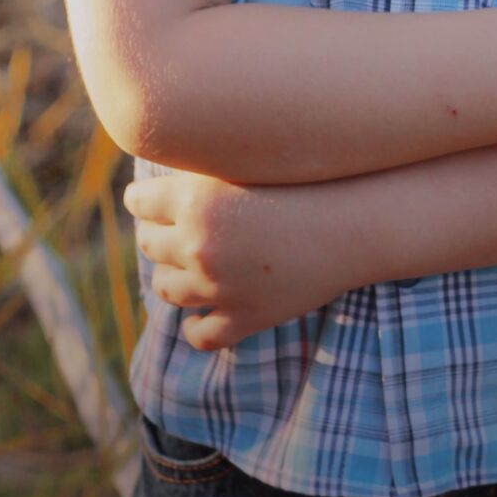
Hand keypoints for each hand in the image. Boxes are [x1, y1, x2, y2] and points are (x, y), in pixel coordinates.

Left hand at [123, 169, 363, 351]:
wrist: (356, 222)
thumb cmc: (308, 181)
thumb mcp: (248, 163)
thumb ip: (204, 169)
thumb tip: (163, 175)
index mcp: (196, 199)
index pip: (140, 202)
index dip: (143, 198)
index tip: (146, 198)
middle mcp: (199, 244)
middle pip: (149, 243)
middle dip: (157, 233)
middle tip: (167, 227)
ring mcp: (219, 287)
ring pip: (165, 288)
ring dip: (171, 275)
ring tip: (183, 266)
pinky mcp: (243, 318)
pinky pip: (200, 334)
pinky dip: (196, 325)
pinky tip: (201, 313)